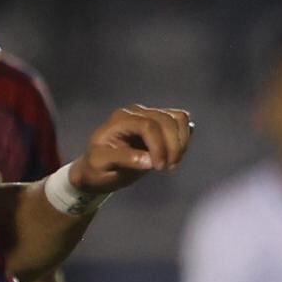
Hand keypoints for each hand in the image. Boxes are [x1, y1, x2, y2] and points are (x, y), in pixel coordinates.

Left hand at [70, 105, 194, 199]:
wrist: (97, 168)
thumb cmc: (97, 167)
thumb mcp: (104, 164)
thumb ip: (125, 160)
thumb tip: (150, 161)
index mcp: (120, 120)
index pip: (148, 126)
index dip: (159, 146)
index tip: (160, 167)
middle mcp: (136, 113)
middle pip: (166, 120)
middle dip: (173, 146)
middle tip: (169, 168)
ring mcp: (149, 115)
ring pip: (177, 118)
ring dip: (181, 141)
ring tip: (173, 162)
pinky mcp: (160, 123)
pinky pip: (180, 121)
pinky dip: (184, 137)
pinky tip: (177, 153)